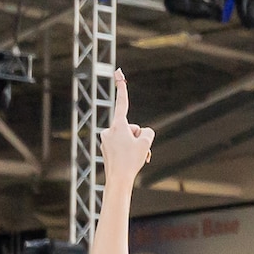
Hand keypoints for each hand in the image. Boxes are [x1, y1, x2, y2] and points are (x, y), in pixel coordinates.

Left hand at [100, 70, 154, 187]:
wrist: (118, 180)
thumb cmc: (131, 160)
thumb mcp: (146, 143)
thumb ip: (148, 132)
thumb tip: (141, 133)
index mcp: (118, 125)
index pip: (122, 102)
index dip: (122, 87)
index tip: (118, 72)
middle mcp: (109, 130)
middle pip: (131, 127)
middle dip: (137, 137)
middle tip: (137, 151)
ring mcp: (106, 140)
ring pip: (126, 138)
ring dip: (132, 145)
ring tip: (132, 158)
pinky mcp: (105, 149)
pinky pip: (120, 146)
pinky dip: (126, 151)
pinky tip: (127, 161)